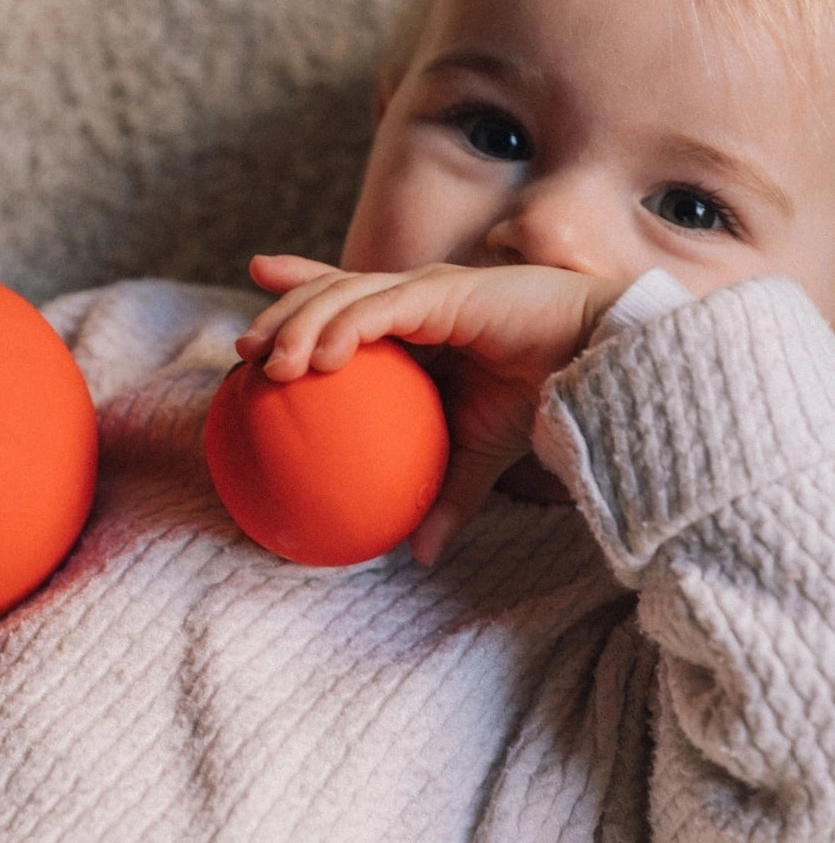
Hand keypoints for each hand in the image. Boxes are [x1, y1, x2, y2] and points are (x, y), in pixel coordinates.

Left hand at [237, 254, 622, 560]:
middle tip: (243, 347)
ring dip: (300, 323)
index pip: (344, 301)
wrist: (599, 368)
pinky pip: (384, 308)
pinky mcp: (450, 292)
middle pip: (332, 292)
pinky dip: (347, 327)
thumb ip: (445, 495)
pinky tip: (319, 356)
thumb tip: (420, 554)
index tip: (253, 319)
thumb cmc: (540, 396)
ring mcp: (430, 288)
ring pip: (346, 294)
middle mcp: (416, 297)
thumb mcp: (476, 454)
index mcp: (416, 322)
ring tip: (265, 362)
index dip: (298, 295)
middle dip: (284, 310)